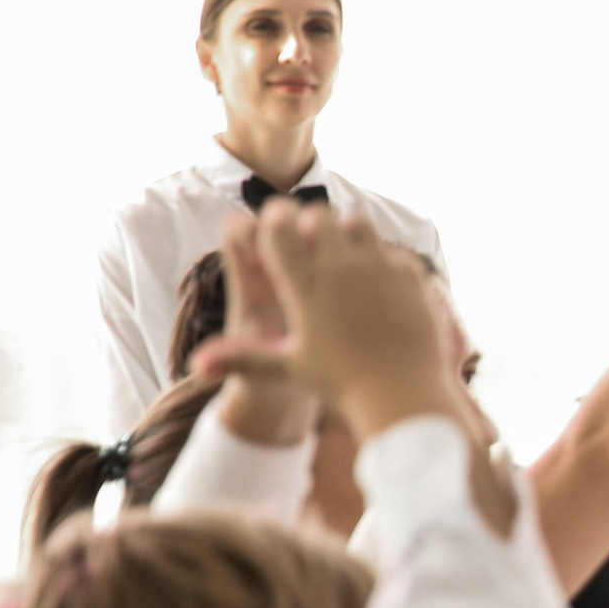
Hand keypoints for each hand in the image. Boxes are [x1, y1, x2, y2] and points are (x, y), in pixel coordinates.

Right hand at [195, 199, 457, 442]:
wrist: (402, 394)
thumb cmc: (340, 384)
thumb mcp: (288, 368)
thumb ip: (241, 357)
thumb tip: (195, 367)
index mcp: (305, 283)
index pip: (277, 225)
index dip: (274, 222)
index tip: (276, 231)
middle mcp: (342, 267)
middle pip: (319, 214)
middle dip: (312, 222)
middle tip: (312, 241)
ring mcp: (380, 267)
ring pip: (359, 221)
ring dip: (349, 233)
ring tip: (345, 257)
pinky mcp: (412, 275)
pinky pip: (393, 250)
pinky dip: (384, 260)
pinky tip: (379, 281)